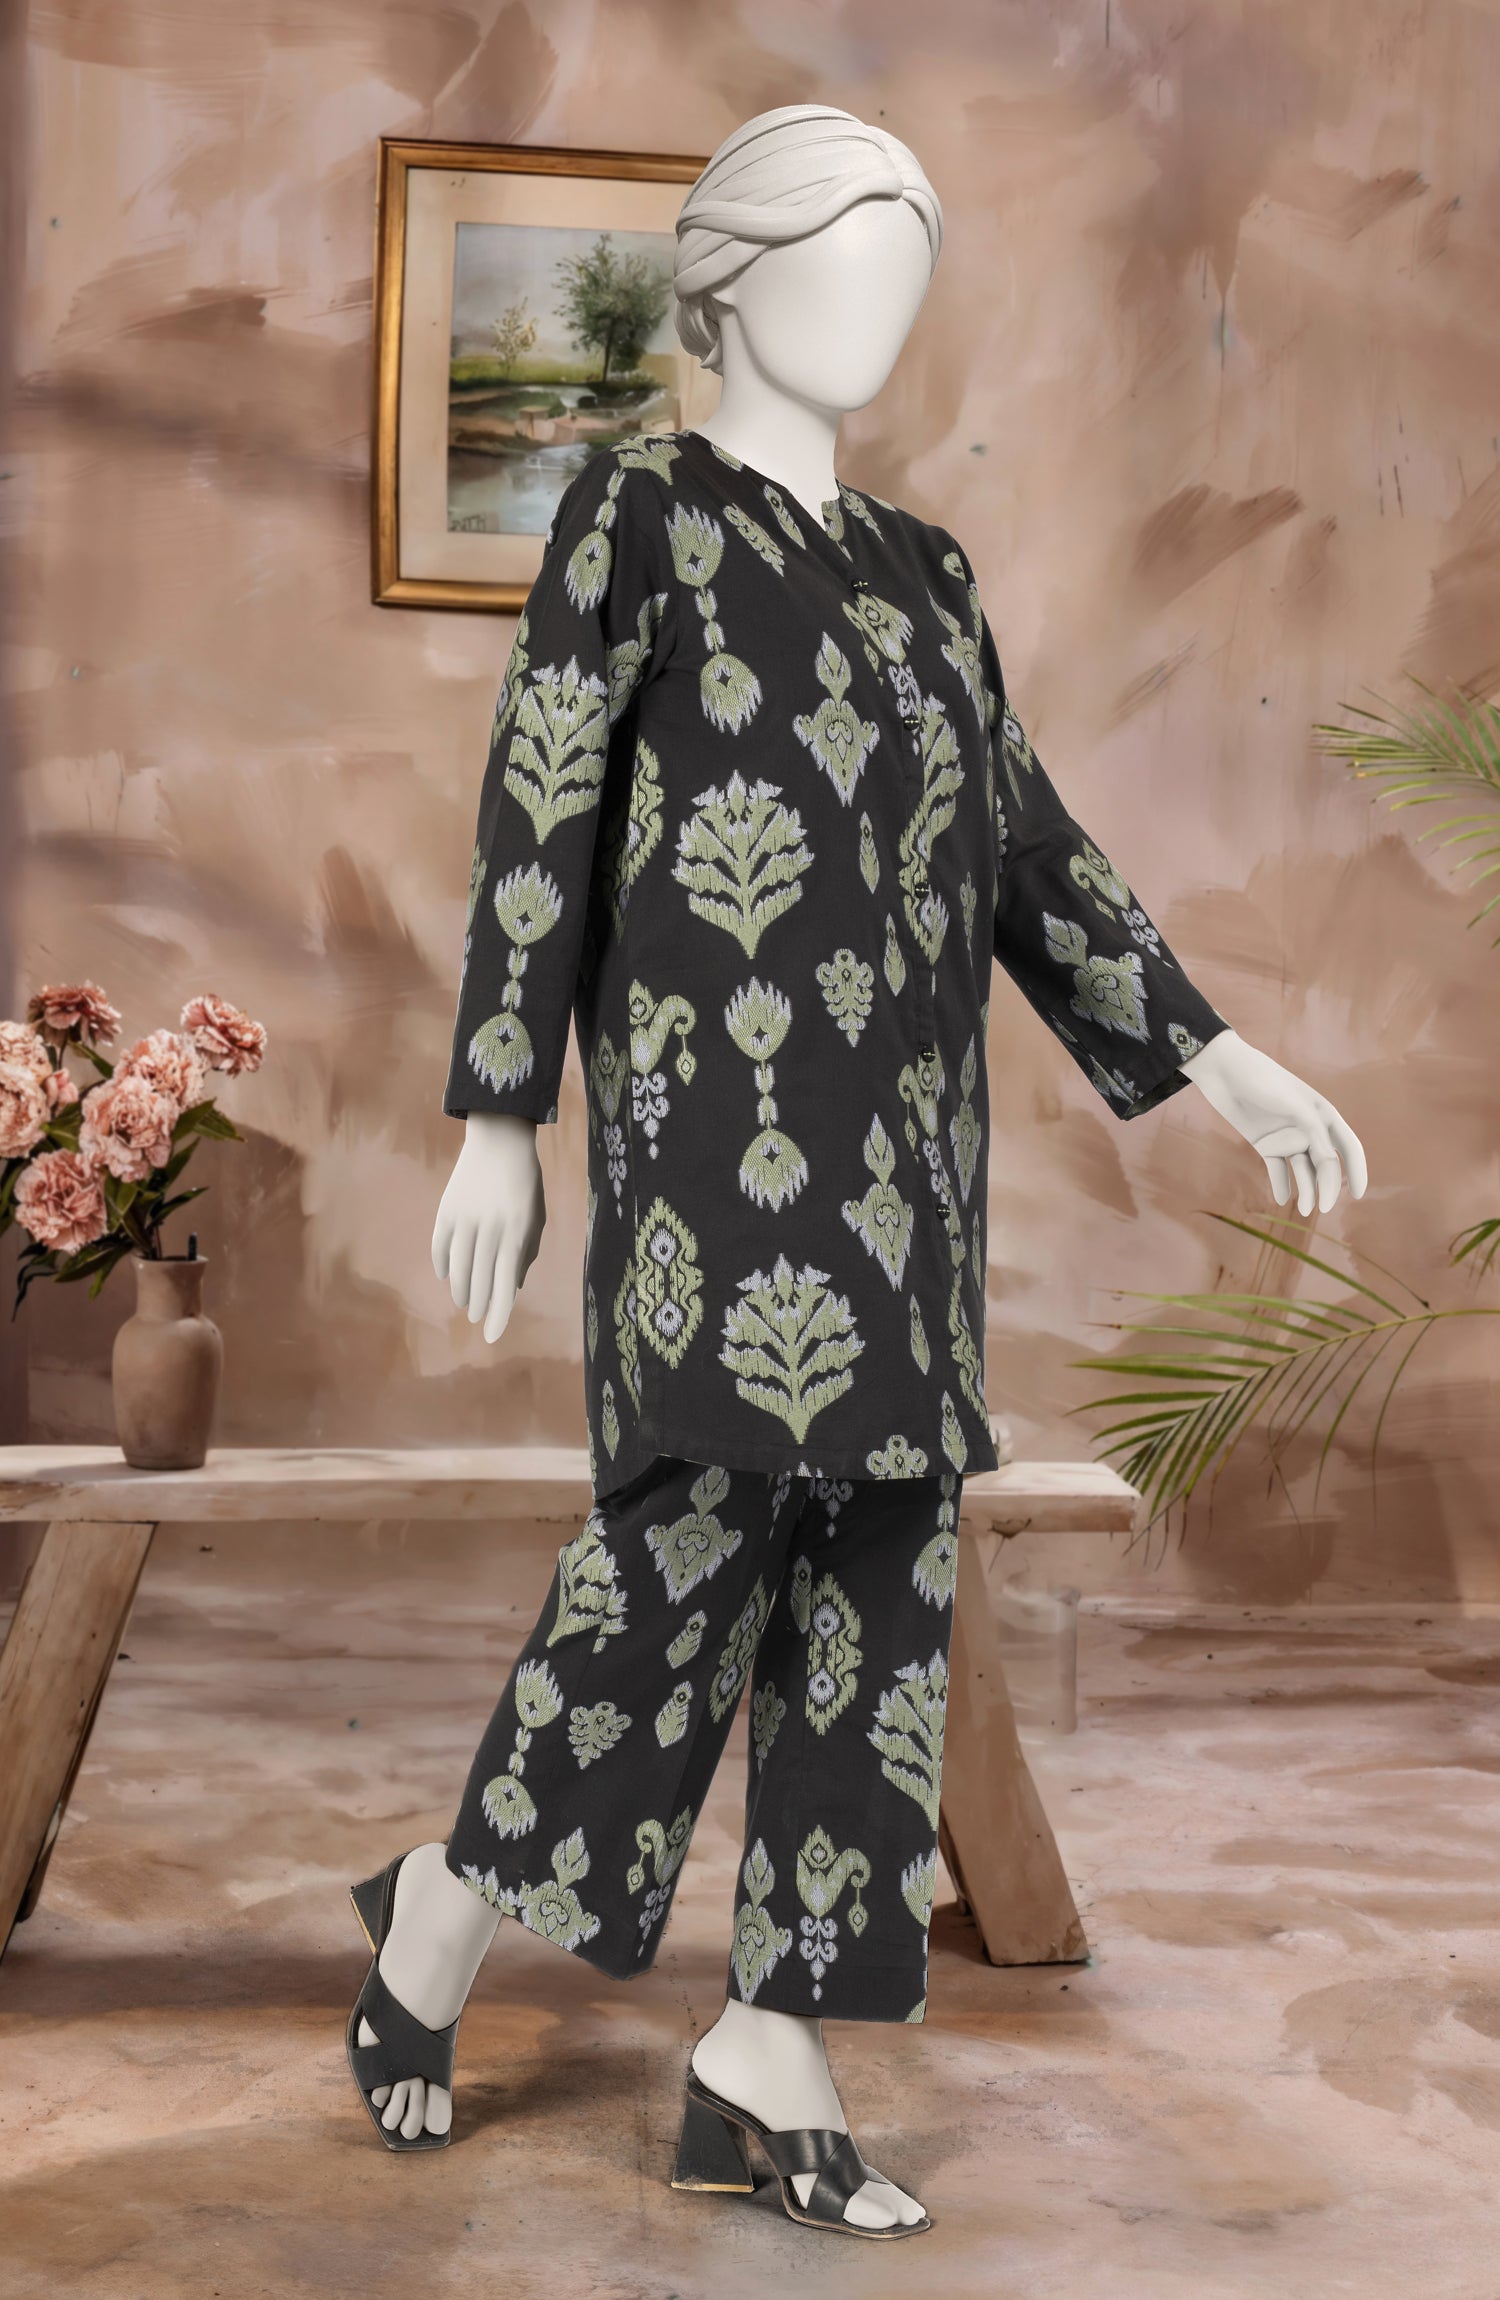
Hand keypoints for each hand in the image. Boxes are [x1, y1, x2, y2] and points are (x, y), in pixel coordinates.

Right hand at [431, 1112, 545, 1342]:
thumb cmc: (525, 1182)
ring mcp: (465, 1219)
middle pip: (479, 1280)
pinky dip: (441, 1265)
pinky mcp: (446, 1210)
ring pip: (457, 1268)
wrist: (500, 1138)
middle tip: (477, 1318)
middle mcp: (489, 1229)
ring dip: (460, 1290)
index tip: (491, 1335)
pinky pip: (439, 1246)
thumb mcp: (536, 1216)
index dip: (498, 1314)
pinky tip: (445, 1275)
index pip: (504, 1284)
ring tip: (464, 1302)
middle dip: (478, 1306)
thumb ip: (525, 1252)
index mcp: (516, 1232)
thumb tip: (511, 1287)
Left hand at [1179, 1029, 1367, 1214]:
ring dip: (1306, 1190)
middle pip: (1326, 1163)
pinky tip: (1283, 1199)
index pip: (1348, 1147)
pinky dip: (1282, 1184)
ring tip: (1303, 1211)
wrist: (1224, 1070)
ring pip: (1303, 1169)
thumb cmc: (1263, 1080)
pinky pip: (1277, 1169)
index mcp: (1323, 1114)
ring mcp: (1286, 1137)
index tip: (1359, 1194)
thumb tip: (1330, 1164)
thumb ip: (1315, 1133)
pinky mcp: (1265, 1143)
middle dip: (1329, 1186)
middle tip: (1323, 1209)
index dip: (1357, 1170)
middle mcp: (1309, 1127)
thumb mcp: (1295, 1105)